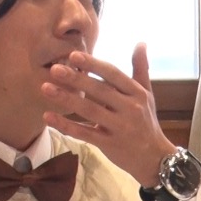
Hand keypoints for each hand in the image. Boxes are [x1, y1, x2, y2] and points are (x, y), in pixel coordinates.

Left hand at [41, 42, 175, 186]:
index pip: (113, 75)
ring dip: (66, 99)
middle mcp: (130, 108)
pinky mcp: (108, 144)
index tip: (74, 56)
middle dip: (76, 79)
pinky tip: (48, 117)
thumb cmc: (147, 122)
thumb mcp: (147, 94)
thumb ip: (141, 68)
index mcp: (137, 93)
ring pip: (89, 111)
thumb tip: (141, 43)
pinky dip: (65, 125)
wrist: (154, 158)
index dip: (94, 65)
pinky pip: (84, 133)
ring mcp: (119, 127)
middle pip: (99, 91)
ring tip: (45, 88)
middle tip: (54, 69)